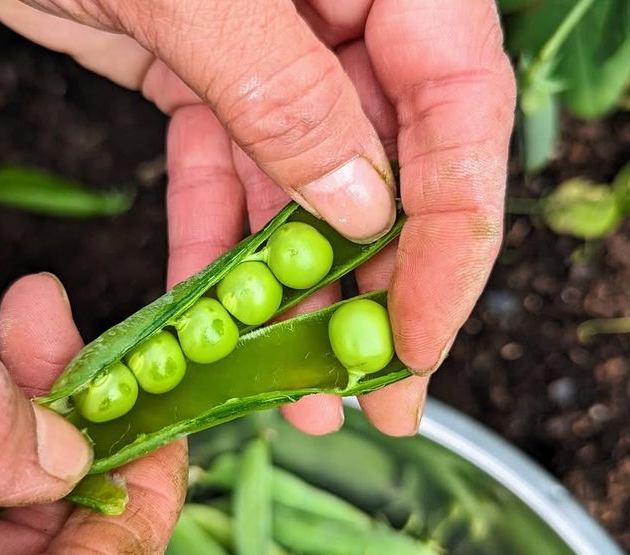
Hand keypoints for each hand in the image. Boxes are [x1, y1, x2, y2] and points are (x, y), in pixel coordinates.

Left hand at [0, 0, 515, 435]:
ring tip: (289, 389)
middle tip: (367, 397)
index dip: (451, 245)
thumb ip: (286, 98)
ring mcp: (282, 51)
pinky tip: (214, 322)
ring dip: (297, 296)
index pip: (461, 118)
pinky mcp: (212, 80)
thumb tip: (364, 210)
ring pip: (310, 194)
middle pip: (397, 173)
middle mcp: (351, 14)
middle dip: (379, 295)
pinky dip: (218, 250)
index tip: (418, 344)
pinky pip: (229, 179)